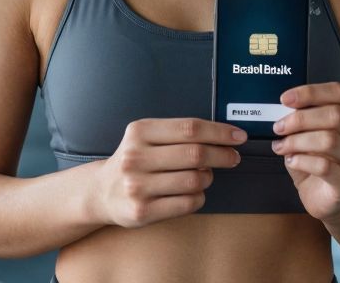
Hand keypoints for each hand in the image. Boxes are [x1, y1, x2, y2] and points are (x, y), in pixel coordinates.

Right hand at [91, 118, 245, 227]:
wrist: (101, 192)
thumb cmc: (134, 161)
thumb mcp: (146, 137)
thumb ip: (178, 134)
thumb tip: (224, 136)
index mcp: (139, 131)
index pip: (190, 128)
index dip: (220, 132)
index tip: (238, 136)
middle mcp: (136, 157)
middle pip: (195, 154)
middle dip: (222, 155)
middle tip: (233, 158)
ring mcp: (137, 186)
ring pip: (194, 180)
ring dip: (208, 178)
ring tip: (203, 176)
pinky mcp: (142, 211)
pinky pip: (188, 203)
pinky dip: (199, 197)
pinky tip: (193, 193)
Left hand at [271, 82, 339, 221]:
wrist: (325, 197)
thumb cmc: (315, 161)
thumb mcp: (307, 134)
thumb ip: (300, 120)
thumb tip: (282, 109)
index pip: (339, 93)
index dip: (311, 92)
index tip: (285, 98)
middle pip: (335, 115)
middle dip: (301, 118)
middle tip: (278, 126)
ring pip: (329, 140)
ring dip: (298, 141)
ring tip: (281, 146)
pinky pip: (325, 166)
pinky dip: (302, 161)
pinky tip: (291, 161)